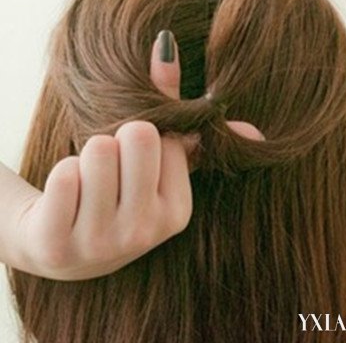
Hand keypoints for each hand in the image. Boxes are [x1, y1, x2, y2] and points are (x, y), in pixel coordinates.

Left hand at [1, 30, 263, 280]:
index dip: (144, 139)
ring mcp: (101, 243)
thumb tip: (256, 131)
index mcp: (175, 214)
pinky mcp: (56, 246)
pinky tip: (65, 198)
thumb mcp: (159, 173)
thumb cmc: (117, 198)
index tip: (136, 163)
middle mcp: (144, 233)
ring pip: (100, 149)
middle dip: (119, 139)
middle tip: (110, 166)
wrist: (62, 245)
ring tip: (88, 183)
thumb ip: (196, 141)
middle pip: (138, 134)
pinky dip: (62, 175)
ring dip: (88, 157)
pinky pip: (64, 175)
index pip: (165, 136)